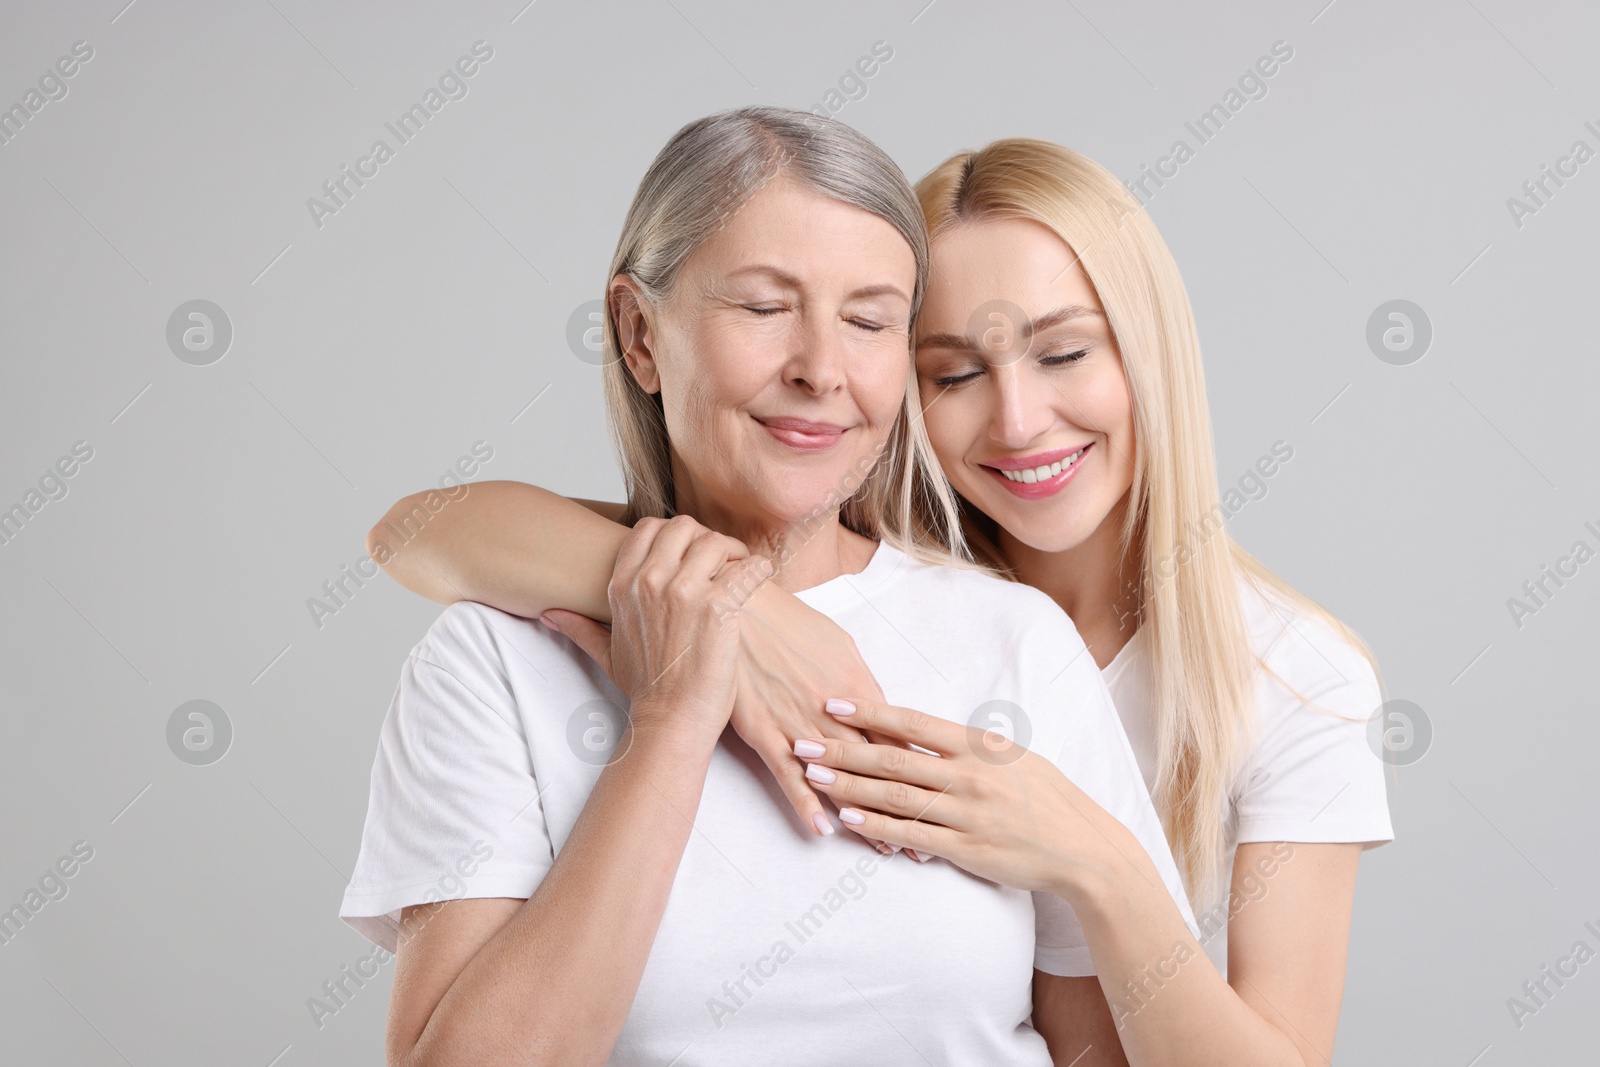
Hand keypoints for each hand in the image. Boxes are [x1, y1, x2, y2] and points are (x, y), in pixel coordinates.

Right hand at [543, 516, 771, 739]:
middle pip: (684, 527)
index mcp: (624, 586)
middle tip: (722, 560)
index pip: (649, 528)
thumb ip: (579, 627)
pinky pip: (746, 568)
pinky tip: (760, 579)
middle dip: (706, 538)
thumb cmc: (646, 689)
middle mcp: (649, 582)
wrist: (670, 721)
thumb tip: (549, 615)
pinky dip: (758, 569)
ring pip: (715, 542)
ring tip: (742, 571)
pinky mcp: (716, 607)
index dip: (676, 535)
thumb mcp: (606, 653)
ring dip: (734, 552)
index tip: (692, 554)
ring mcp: (683, 592)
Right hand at [734, 583, 899, 845]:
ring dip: (863, 816)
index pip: (897, 740)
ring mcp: (799, 726)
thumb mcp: (839, 645)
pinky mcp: (765, 733)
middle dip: (903, 809)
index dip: (920, 774)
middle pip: (876, 770)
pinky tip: (822, 831)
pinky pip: (789, 776)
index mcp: (857, 689)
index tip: (941, 801)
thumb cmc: (791, 622)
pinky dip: (806, 804)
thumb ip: (860, 683)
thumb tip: (878, 708)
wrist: (740, 610)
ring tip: (886, 851)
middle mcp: (834, 713)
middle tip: (924, 846)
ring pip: (839, 780)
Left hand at [792, 698, 1111, 892]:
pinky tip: (848, 818)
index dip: (870, 711)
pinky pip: (912, 835)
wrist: (1083, 849)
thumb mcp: (1013, 758)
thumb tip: (928, 731)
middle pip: (894, 757)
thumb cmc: (1047, 799)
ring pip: (895, 796)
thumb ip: (970, 746)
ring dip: (850, 786)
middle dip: (844, 749)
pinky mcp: (966, 848)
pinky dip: (877, 825)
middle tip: (804, 741)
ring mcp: (966, 813)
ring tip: (814, 777)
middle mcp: (969, 775)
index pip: (914, 721)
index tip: (833, 703)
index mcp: (979, 745)